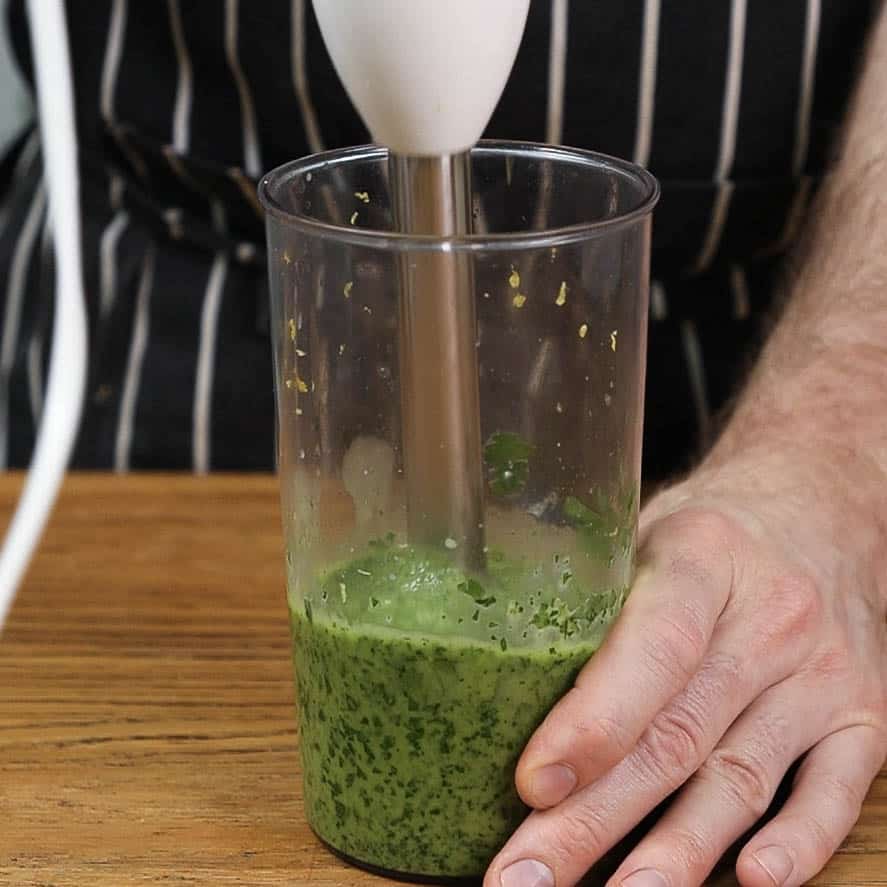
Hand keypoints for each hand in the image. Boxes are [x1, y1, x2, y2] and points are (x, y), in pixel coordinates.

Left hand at [484, 444, 886, 886]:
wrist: (824, 513)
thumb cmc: (714, 532)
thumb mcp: (649, 530)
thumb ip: (596, 595)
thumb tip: (503, 668)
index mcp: (704, 559)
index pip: (652, 649)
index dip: (593, 722)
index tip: (534, 786)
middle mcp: (771, 619)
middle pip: (679, 734)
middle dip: (599, 817)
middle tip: (529, 875)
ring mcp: (823, 674)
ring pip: (741, 776)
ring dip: (676, 852)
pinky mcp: (862, 718)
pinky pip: (834, 791)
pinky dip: (795, 843)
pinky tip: (748, 881)